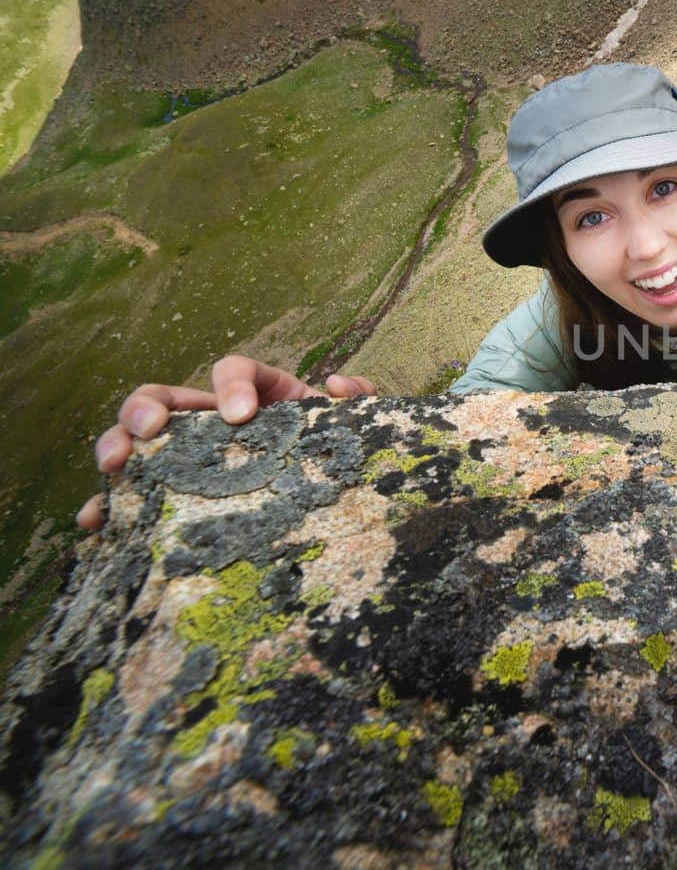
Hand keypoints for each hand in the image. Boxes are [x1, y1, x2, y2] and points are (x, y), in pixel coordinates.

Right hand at [77, 355, 374, 530]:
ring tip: (113, 468)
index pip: (235, 370)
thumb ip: (363, 399)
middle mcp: (216, 422)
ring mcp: (193, 459)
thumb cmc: (345, 454)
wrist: (345, 499)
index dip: (231, 385)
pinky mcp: (183, 498)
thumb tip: (338, 386)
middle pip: (165, 398)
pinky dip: (112, 505)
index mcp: (260, 395)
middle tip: (148, 432)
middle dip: (145, 408)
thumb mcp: (361, 425)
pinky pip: (139, 496)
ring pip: (139, 442)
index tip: (242, 416)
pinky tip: (98, 522)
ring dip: (116, 447)